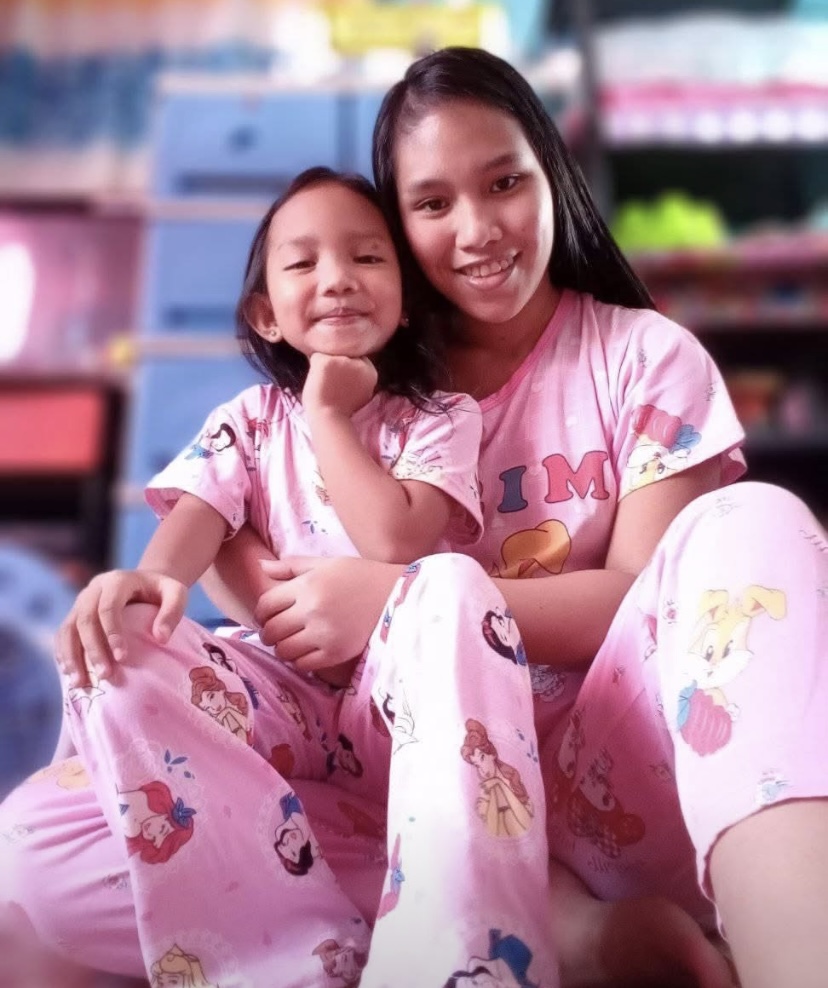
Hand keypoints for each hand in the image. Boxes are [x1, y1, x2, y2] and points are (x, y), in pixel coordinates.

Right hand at [55, 570, 187, 686]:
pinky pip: (63, 635)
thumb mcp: (176, 593)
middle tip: (105, 676)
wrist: (145, 583)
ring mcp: (81, 601)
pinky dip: (65, 655)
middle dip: (93, 649)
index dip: (112, 633)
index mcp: (117, 581)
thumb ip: (172, 612)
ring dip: (72, 657)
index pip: (108, 607)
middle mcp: (94, 589)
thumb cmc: (162, 591)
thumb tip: (161, 638)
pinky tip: (72, 676)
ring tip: (80, 684)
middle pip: (85, 619)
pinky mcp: (75, 614)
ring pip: (68, 629)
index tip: (122, 658)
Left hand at [254, 556, 401, 671]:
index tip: (267, 616)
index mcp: (307, 585)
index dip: (261, 613)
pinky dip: (299, 661)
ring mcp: (323, 634)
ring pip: (283, 650)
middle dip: (268, 632)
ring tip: (291, 642)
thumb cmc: (362, 576)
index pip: (266, 605)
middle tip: (276, 632)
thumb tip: (260, 567)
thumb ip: (292, 566)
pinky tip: (307, 652)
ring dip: (282, 648)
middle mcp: (312, 610)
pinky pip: (302, 664)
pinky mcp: (336, 653)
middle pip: (271, 630)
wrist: (398, 596)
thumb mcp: (327, 563)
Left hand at [302, 353, 376, 417]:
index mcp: (370, 372)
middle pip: (345, 354)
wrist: (329, 417)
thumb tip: (348, 367)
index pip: (359, 360)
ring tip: (325, 384)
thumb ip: (360, 378)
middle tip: (333, 383)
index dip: (348, 368)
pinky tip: (316, 381)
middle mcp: (360, 364)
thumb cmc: (342, 409)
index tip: (343, 382)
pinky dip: (314, 368)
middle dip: (338, 364)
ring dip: (326, 365)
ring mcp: (344, 361)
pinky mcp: (327, 362)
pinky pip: (316, 357)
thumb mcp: (361, 392)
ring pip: (331, 354)